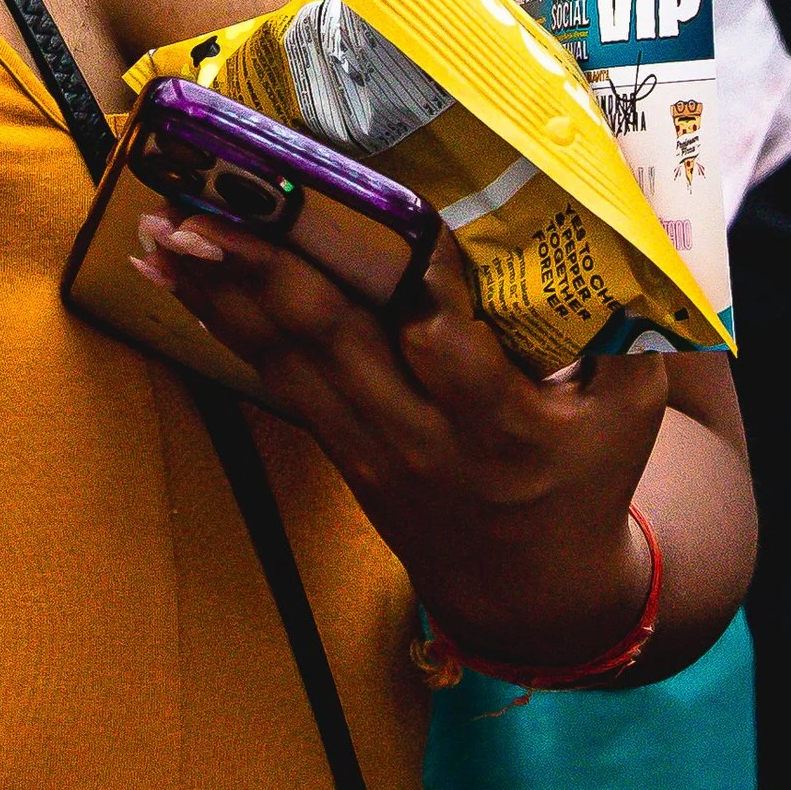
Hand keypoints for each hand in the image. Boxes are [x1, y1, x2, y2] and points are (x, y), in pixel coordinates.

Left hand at [136, 216, 662, 666]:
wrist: (534, 589)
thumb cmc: (587, 468)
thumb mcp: (630, 406)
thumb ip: (629, 320)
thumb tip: (625, 200)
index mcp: (501, 426)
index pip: (448, 352)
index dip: (417, 291)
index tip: (383, 219)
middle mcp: (422, 435)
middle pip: (338, 342)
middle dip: (270, 267)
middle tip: (210, 200)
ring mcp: (369, 442)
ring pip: (286, 356)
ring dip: (219, 287)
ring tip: (160, 222)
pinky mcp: (336, 444)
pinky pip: (270, 377)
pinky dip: (218, 319)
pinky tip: (167, 274)